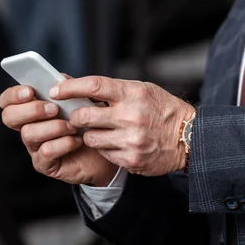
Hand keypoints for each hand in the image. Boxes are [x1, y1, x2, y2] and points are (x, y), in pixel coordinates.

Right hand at [0, 85, 118, 186]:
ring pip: (28, 134)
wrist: (104, 146)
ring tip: (73, 126)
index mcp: (31, 108)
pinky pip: (46, 152)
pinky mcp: (45, 164)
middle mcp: (28, 126)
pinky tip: (77, 140)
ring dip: (53, 126)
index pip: (7, 100)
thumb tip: (58, 78)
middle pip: (9, 117)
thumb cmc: (88, 121)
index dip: (13, 95)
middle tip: (54, 109)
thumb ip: (67, 86)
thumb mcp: (79, 99)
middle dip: (31, 110)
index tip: (30, 91)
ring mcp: (34, 146)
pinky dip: (63, 143)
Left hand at [49, 76, 194, 175]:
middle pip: (84, 116)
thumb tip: (77, 86)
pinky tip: (114, 142)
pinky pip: (103, 153)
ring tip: (100, 131)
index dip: (69, 87)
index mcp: (132, 93)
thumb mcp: (141, 90)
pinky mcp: (130, 158)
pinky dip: (103, 148)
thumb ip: (113, 89)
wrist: (188, 138)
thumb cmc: (162, 110)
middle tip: (76, 117)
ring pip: (90, 138)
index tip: (56, 90)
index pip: (93, 86)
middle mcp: (130, 116)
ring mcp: (130, 139)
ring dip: (89, 134)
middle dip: (75, 117)